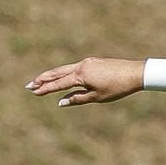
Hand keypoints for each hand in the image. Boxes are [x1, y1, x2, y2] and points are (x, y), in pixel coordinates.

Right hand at [25, 58, 143, 106]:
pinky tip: (62, 77)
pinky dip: (64, 72)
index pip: (59, 84)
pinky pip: (74, 68)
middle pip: (57, 73)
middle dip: (43, 79)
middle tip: (29, 85)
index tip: (33, 92)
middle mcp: (81, 66)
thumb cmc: (118, 88)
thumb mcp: (97, 97)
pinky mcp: (93, 62)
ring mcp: (87, 62)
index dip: (45, 89)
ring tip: (40, 80)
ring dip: (52, 75)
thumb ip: (78, 99)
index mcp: (81, 76)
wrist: (136, 73)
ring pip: (65, 69)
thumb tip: (61, 102)